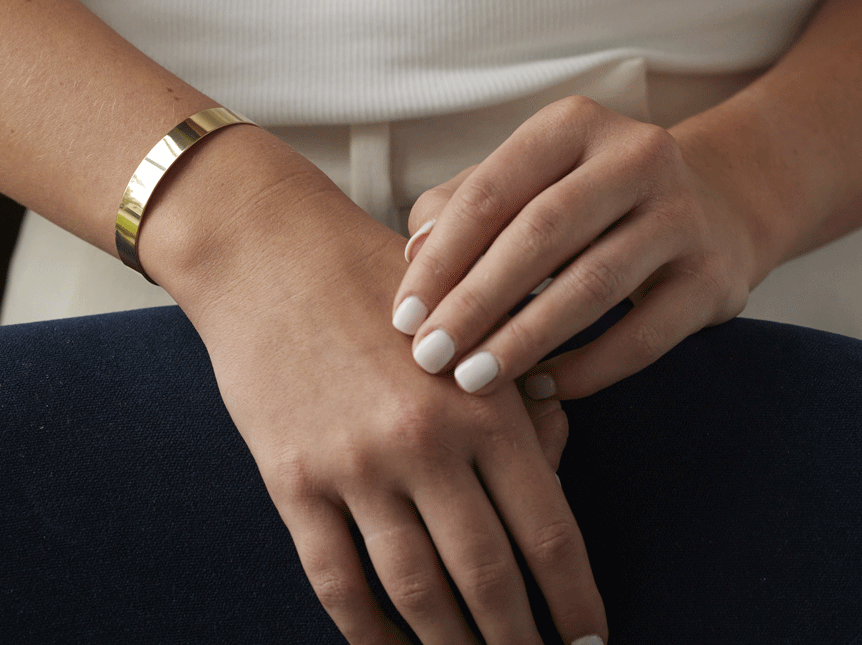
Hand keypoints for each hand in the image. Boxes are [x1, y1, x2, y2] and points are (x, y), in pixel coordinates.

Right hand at [162, 166, 605, 644]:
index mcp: (483, 405)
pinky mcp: (293, 481)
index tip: (589, 638)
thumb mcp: (472, 330)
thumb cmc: (382, 286)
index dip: (573, 600)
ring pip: (416, 593)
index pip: (548, 531)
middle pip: (487, 577)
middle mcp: (426, 445)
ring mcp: (355, 468)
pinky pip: (336, 581)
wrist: (273, 255)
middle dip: (518, 641)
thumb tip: (558, 472)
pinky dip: (367, 632)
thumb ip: (521, 400)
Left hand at [392, 95, 757, 398]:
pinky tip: (539, 388)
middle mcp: (636, 155)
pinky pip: (643, 335)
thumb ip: (462, 209)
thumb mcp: (526, 184)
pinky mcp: (714, 275)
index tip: (402, 318)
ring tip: (472, 381)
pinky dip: (586, 369)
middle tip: (429, 357)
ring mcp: (683, 214)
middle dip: (476, 302)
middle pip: (540, 235)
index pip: (491, 192)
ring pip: (592, 285)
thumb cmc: (584, 201)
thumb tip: (412, 257)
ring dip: (523, 340)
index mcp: (573, 123)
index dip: (441, 259)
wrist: (714, 207)